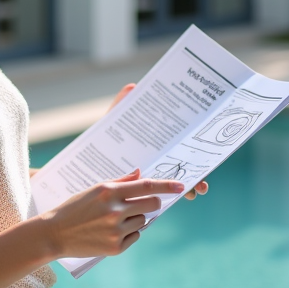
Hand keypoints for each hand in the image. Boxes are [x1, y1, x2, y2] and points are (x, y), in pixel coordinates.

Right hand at [40, 169, 183, 258]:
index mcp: (110, 192)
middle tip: (142, 204)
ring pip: (143, 221)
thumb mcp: (95, 189)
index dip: (167, 185)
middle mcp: (115, 211)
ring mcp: (116, 231)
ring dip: (135, 219)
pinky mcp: (116, 248)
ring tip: (113, 220)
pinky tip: (109, 232)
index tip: (181, 186)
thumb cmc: (75, 208)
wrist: (55, 234)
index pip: (146, 186)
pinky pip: (135, 236)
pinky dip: (128, 234)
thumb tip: (141, 173)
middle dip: (153, 203)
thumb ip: (120, 182)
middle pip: (152, 205)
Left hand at [107, 83, 208, 200]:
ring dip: (188, 187)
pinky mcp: (142, 189)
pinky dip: (169, 198)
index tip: (203, 158)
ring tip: (194, 192)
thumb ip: (121, 106)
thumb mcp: (112, 123)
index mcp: (154, 143)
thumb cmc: (101, 140)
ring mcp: (151, 175)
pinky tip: (175, 200)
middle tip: (202, 184)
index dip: (193, 152)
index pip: (179, 146)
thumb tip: (131, 87)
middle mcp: (157, 159)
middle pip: (182, 165)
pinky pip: (159, 195)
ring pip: (175, 182)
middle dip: (196, 175)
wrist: (85, 164)